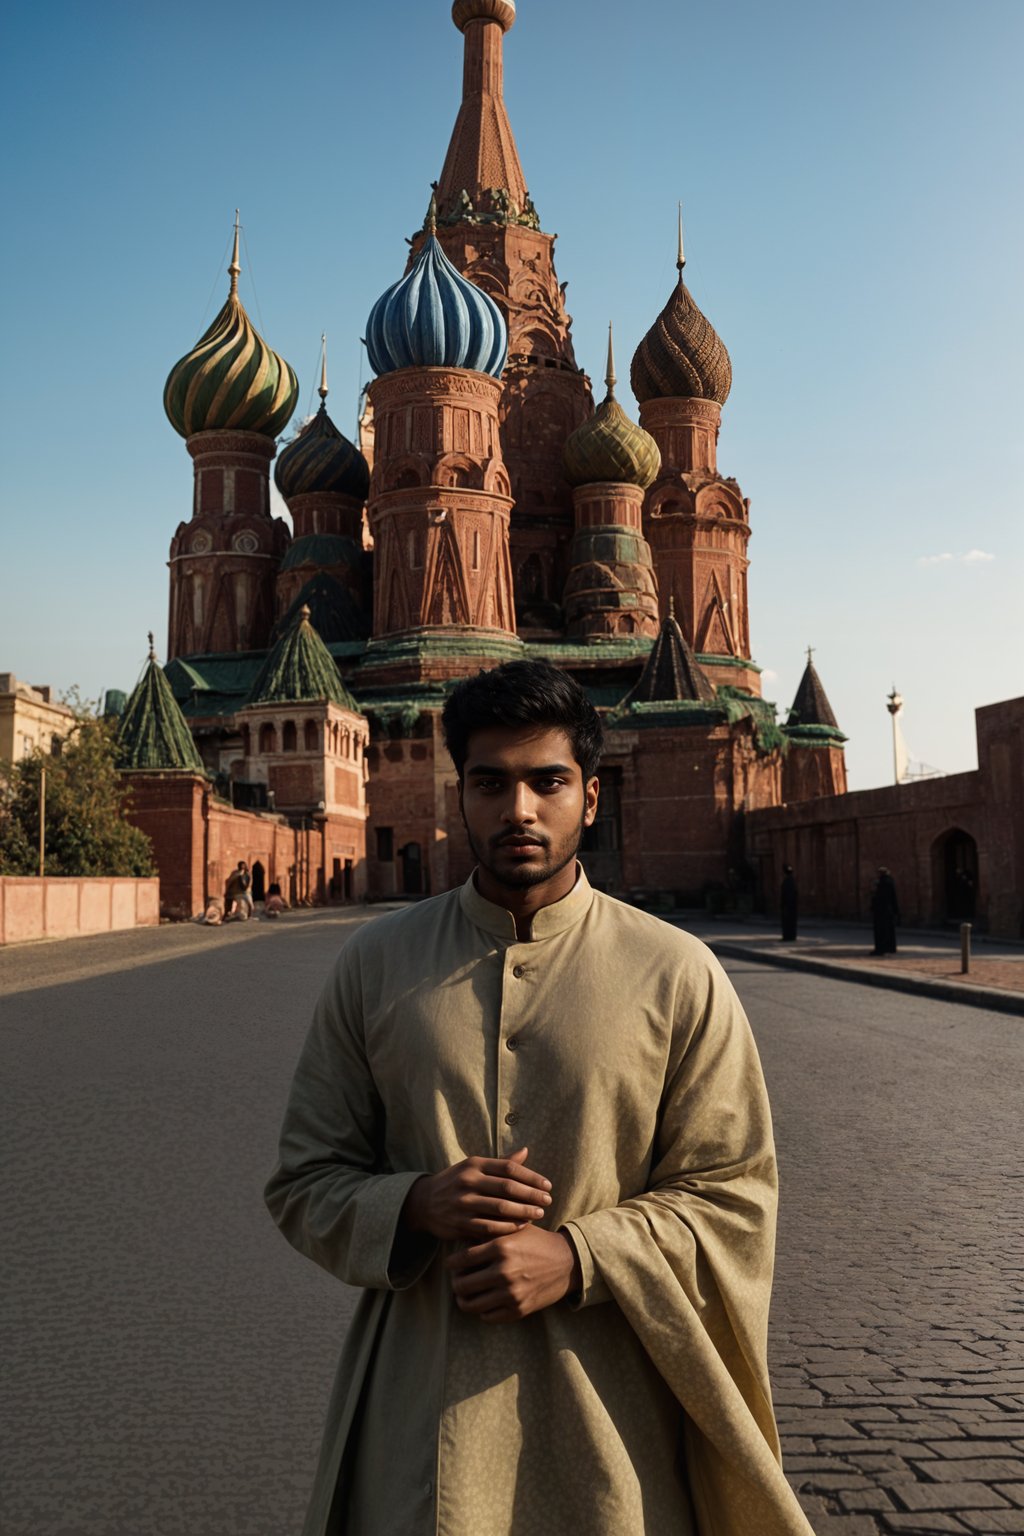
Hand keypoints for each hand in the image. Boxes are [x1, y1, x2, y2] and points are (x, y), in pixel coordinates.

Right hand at [402, 1147, 551, 1240]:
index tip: (547, 1185)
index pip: (509, 1168)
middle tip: (548, 1201)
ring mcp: (463, 1202)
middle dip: (531, 1195)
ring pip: (500, 1208)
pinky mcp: (459, 1223)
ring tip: (539, 1215)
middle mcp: (468, 1181)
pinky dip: (507, 1227)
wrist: (424, 1203)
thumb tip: (525, 1151)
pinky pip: (489, 1227)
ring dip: (523, 1212)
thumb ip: (500, 1163)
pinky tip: (521, 1227)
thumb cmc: (457, 1182)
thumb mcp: (474, 1167)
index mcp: (474, 1164)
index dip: (531, 1176)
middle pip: (507, 1187)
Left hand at [446, 1225, 581, 1322]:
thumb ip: (488, 1228)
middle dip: (455, 1282)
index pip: (460, 1260)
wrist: (567, 1262)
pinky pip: (487, 1316)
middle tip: (458, 1279)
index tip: (451, 1264)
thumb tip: (459, 1232)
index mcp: (500, 1247)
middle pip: (460, 1285)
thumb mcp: (513, 1228)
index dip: (450, 1263)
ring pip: (470, 1305)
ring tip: (466, 1294)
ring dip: (464, 1300)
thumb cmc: (536, 1241)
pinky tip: (485, 1300)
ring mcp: (511, 1293)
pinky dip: (482, 1310)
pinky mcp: (518, 1310)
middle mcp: (503, 1271)